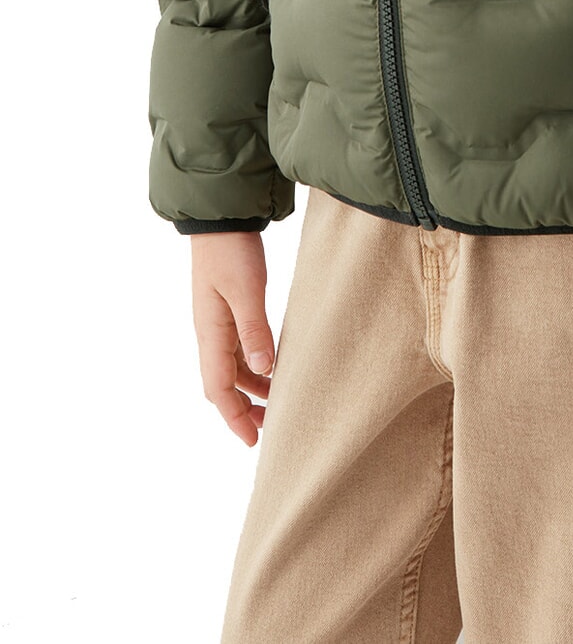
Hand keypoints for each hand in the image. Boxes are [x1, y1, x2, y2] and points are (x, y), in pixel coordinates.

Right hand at [189, 232, 275, 446]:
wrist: (222, 218)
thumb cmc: (232, 251)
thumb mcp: (246, 290)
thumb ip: (254, 329)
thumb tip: (263, 370)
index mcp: (210, 333)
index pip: (218, 389)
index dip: (234, 417)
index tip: (254, 441)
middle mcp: (211, 332)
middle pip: (222, 384)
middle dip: (243, 408)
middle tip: (271, 427)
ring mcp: (218, 321)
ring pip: (231, 367)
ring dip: (251, 387)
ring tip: (277, 400)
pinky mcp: (230, 309)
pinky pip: (238, 348)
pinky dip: (254, 364)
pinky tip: (273, 365)